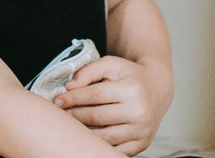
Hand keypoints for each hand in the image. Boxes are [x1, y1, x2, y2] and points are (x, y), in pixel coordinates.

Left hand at [52, 55, 170, 155]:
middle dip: (74, 115)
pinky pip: (114, 150)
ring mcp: (142, 131)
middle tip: (60, 112)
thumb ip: (88, 71)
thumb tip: (69, 87)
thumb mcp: (111, 64)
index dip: (72, 98)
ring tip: (71, 124)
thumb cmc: (129, 75)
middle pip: (97, 117)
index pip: (95, 96)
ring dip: (83, 132)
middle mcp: (140, 113)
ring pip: (104, 137)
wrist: (157, 89)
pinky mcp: (142, 144)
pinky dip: (98, 145)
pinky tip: (87, 136)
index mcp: (132, 90)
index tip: (58, 99)